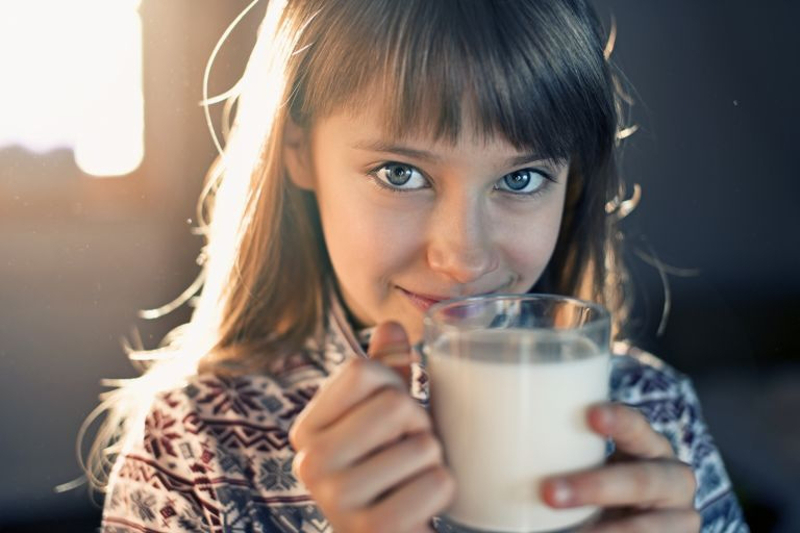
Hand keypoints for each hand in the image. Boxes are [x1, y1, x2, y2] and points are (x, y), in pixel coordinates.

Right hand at [288, 322, 455, 532]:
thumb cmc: (391, 468)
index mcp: (307, 429)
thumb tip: (391, 325)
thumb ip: (384, 372)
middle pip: (394, 404)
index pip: (363, 370)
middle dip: (419, 425)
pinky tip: (420, 505)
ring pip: (422, 444)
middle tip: (407, 451)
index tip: (392, 416)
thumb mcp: (384, 418)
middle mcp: (310, 463)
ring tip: (411, 478)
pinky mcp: (372, 531)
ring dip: (433, 460)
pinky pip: (437, 483)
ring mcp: (336, 500)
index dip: (395, 385)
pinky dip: (443, 490)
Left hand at [541, 403, 700, 531]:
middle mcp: (670, 479)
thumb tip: (462, 409)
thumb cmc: (586, 481)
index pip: (638, 426)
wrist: (614, 522)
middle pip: (644, 479)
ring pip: (653, 528)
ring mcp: (677, 519)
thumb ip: (538, 443)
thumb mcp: (575, 461)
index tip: (589, 415)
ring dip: (610, 531)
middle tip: (548, 493)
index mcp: (646, 446)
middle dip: (597, 486)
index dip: (620, 420)